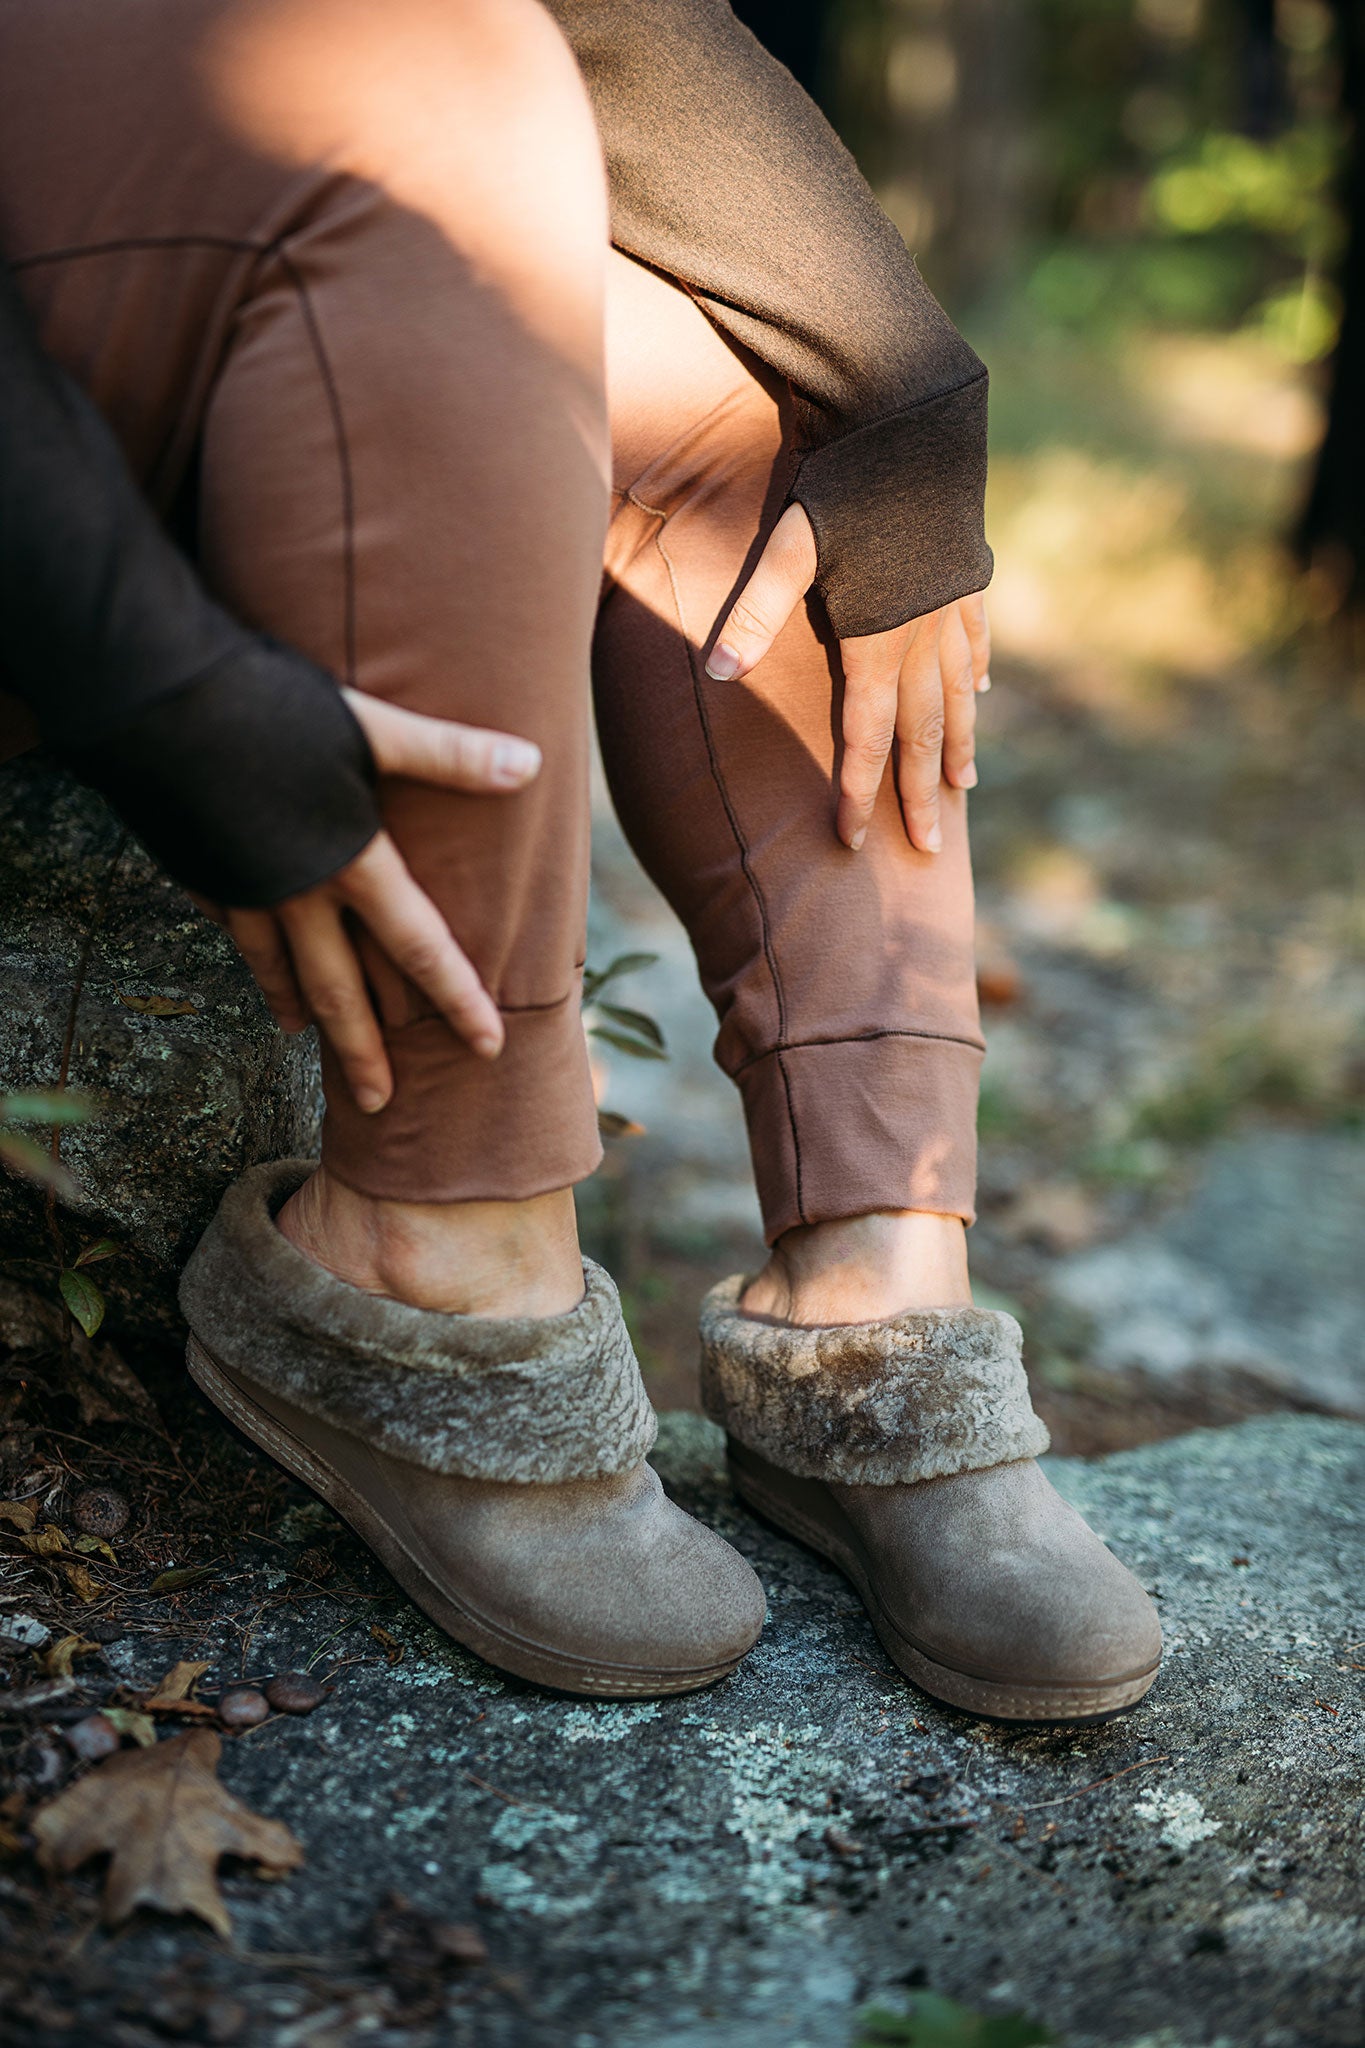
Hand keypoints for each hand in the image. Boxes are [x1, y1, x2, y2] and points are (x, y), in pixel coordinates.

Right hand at [219, 692, 540, 1113]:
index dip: (458, 1000)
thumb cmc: (273, 709)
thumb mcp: (371, 726)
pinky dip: (242, 948)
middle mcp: (297, 894)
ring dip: (293, 1006)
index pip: (421, 950)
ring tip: (300, 1036)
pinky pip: (224, 924)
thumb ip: (448, 754)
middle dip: (361, 1052)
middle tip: (379, 1103)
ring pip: (272, 966)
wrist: (153, 699)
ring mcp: (240, 889)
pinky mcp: (196, 869)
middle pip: (339, 990)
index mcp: (353, 867)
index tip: (487, 1048)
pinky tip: (244, 952)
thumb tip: (532, 763)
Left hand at [704, 503, 990, 853]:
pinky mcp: (966, 576)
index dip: (860, 794)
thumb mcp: (788, 547)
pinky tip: (981, 692)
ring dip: (959, 744)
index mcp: (876, 644)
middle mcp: (921, 638)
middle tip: (929, 848)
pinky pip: (974, 639)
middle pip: (923, 734)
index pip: (868, 740)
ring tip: (963, 787)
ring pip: (958, 694)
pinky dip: (976, 673)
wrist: (912, 420)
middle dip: (921, 795)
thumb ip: (755, 614)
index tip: (854, 841)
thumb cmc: (843, 484)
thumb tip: (717, 673)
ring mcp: (951, 608)